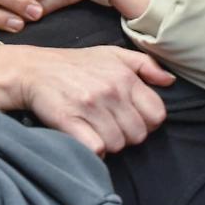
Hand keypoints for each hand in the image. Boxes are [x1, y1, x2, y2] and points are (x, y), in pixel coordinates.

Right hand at [0, 44, 174, 155]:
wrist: (33, 69)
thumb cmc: (76, 64)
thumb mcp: (112, 54)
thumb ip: (145, 65)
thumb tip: (170, 81)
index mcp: (125, 77)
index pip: (157, 115)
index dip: (146, 121)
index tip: (131, 118)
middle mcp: (111, 91)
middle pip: (138, 135)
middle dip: (127, 135)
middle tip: (110, 126)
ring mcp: (90, 106)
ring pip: (118, 145)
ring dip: (108, 143)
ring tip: (95, 130)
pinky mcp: (70, 121)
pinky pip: (96, 149)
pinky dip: (92, 150)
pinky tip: (85, 138)